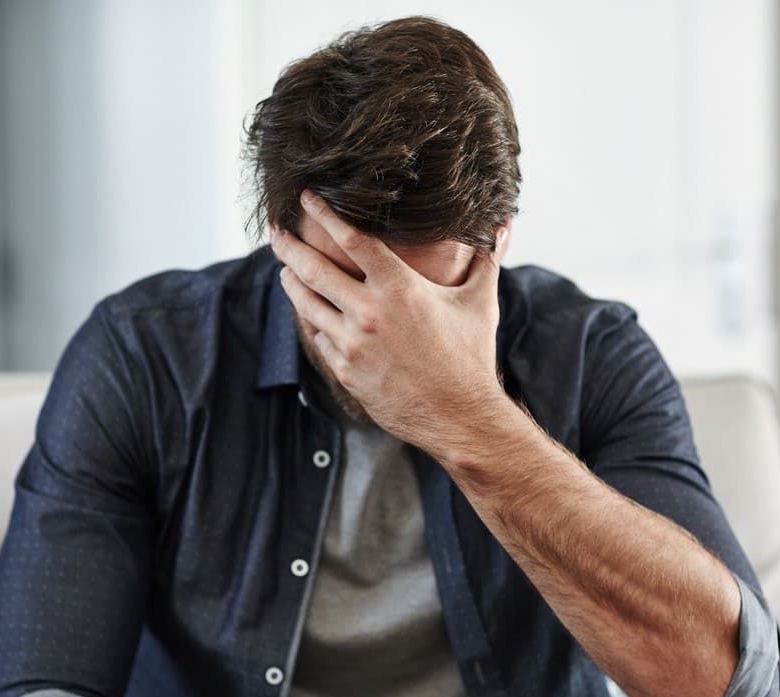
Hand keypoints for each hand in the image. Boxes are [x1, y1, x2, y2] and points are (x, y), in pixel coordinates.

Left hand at [269, 189, 511, 455]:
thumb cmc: (471, 356)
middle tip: (275, 230)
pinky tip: (311, 313)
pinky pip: (319, 338)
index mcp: (399, 288)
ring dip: (291, 282)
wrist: (460, 417)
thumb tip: (504, 226)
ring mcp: (353, 344)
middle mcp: (369, 312)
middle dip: (288, 245)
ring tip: (286, 269)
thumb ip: (486, 259)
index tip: (306, 197)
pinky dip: (313, 321)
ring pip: (307, 304)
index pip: (352, 240)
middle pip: (313, 269)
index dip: (325, 214)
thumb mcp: (480, 301)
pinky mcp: (346, 371)